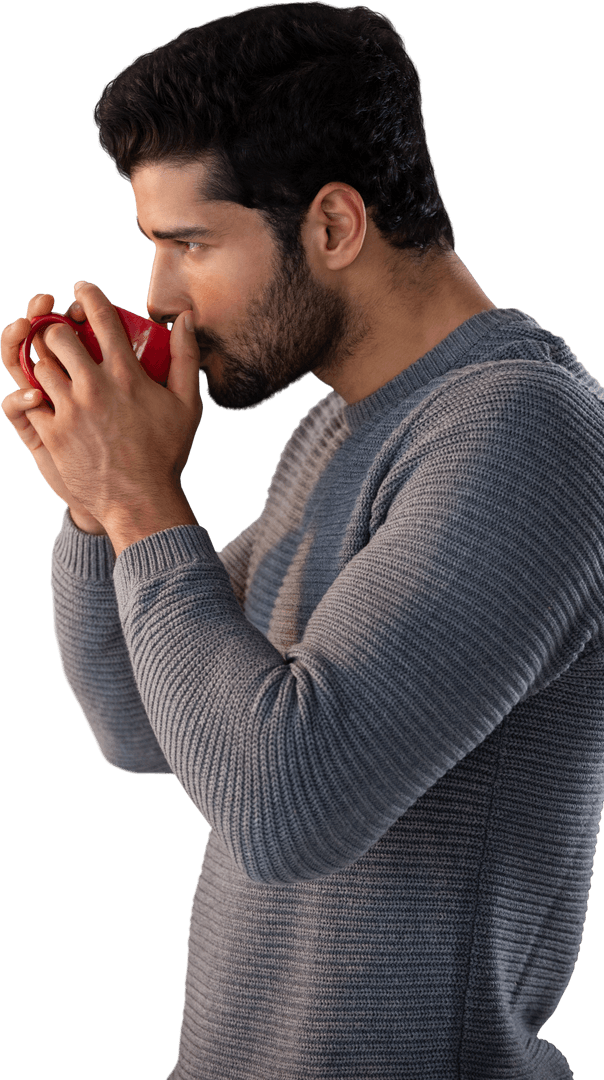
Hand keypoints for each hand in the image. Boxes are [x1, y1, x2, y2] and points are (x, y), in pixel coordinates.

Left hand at [20, 281, 202, 538]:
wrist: (140, 500)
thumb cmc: (166, 454)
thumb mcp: (187, 405)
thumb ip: (186, 357)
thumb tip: (186, 319)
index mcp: (126, 373)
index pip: (101, 316)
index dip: (88, 295)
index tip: (83, 290)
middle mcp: (94, 386)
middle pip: (58, 335)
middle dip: (56, 329)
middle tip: (61, 335)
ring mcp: (70, 409)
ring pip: (38, 366)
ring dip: (43, 364)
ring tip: (52, 370)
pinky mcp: (52, 433)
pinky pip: (29, 401)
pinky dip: (33, 397)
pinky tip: (43, 399)